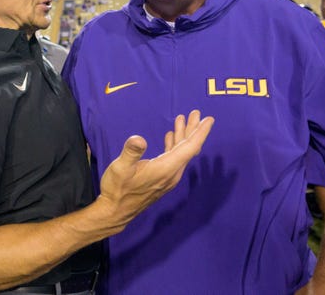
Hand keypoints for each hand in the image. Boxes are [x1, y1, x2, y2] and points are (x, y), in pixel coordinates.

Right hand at [98, 110, 213, 227]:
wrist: (115, 211)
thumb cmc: (117, 189)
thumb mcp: (120, 168)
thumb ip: (130, 153)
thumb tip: (138, 139)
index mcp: (166, 168)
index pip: (189, 148)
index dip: (200, 133)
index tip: (209, 119)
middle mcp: (171, 173)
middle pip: (188, 149)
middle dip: (193, 130)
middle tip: (196, 113)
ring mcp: (167, 177)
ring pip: (181, 153)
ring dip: (183, 136)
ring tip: (183, 119)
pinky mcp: (162, 179)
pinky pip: (174, 158)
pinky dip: (175, 145)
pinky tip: (170, 136)